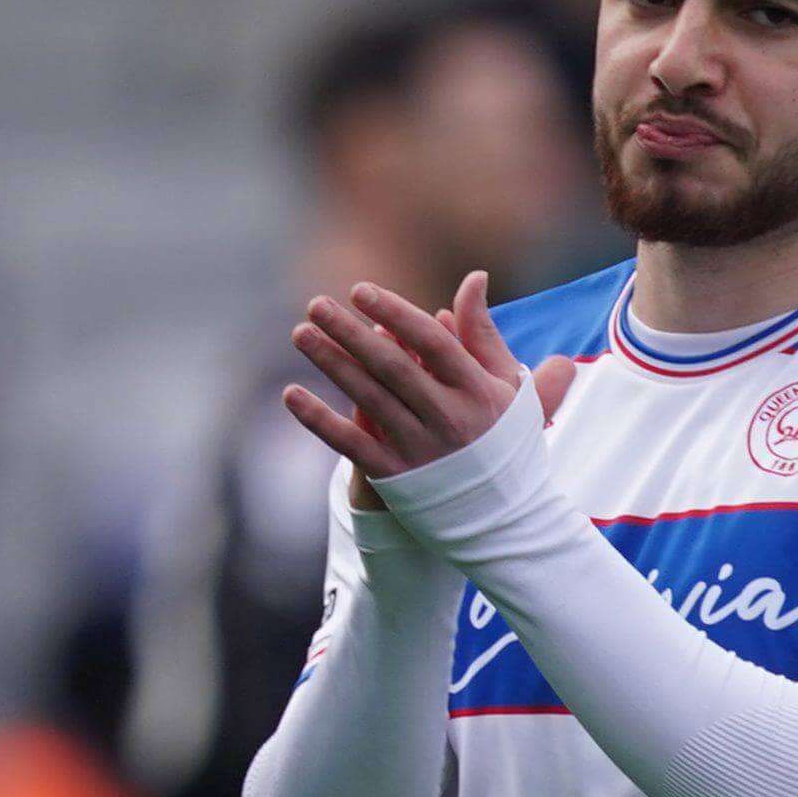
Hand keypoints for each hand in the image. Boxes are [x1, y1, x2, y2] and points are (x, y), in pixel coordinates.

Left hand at [282, 273, 572, 479]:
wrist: (502, 518)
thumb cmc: (503, 440)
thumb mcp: (506, 384)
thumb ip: (484, 331)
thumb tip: (474, 277)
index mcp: (476, 391)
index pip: (432, 343)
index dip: (395, 314)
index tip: (360, 291)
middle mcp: (447, 419)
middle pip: (393, 367)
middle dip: (352, 333)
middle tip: (316, 304)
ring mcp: (419, 449)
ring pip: (369, 399)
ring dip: (332, 364)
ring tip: (300, 333)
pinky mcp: (395, 477)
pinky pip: (351, 445)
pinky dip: (319, 421)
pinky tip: (291, 395)